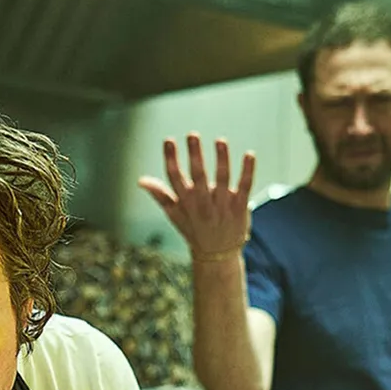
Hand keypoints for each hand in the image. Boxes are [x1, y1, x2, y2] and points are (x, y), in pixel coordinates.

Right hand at [137, 134, 256, 261]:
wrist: (217, 254)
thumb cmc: (193, 229)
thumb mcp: (174, 214)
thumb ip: (160, 195)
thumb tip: (140, 180)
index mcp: (185, 202)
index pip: (175, 177)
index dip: (171, 158)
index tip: (169, 140)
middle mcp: (203, 203)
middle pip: (198, 176)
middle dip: (195, 155)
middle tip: (192, 135)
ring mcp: (222, 204)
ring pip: (223, 178)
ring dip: (221, 159)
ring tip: (220, 141)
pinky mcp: (239, 206)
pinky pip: (245, 186)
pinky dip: (248, 170)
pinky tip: (249, 154)